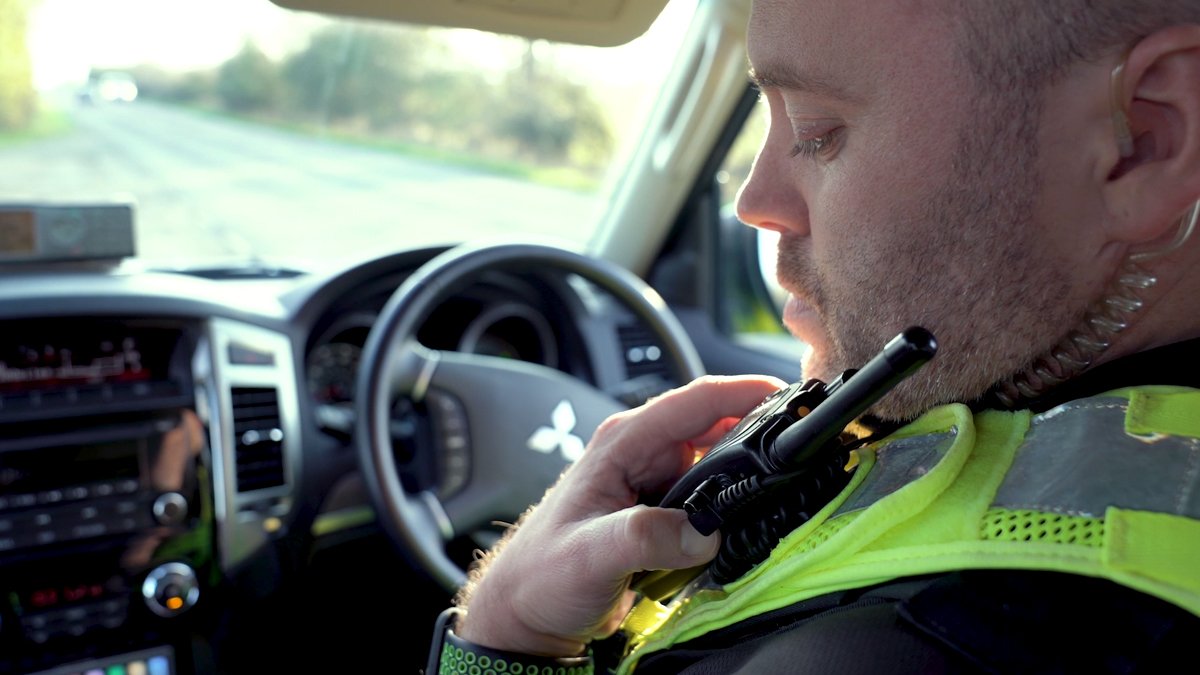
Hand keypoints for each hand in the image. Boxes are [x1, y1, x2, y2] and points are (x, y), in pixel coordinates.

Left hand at [455, 374, 787, 656]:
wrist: (524, 612)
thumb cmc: (540, 574)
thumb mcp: (591, 554)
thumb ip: (646, 538)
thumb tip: (702, 532)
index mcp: (623, 443)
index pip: (696, 400)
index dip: (746, 391)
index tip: (789, 398)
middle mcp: (642, 453)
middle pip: (717, 426)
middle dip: (760, 435)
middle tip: (799, 454)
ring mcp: (655, 482)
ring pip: (719, 463)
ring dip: (748, 474)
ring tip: (782, 488)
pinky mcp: (664, 512)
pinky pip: (711, 498)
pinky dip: (734, 505)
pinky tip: (750, 519)